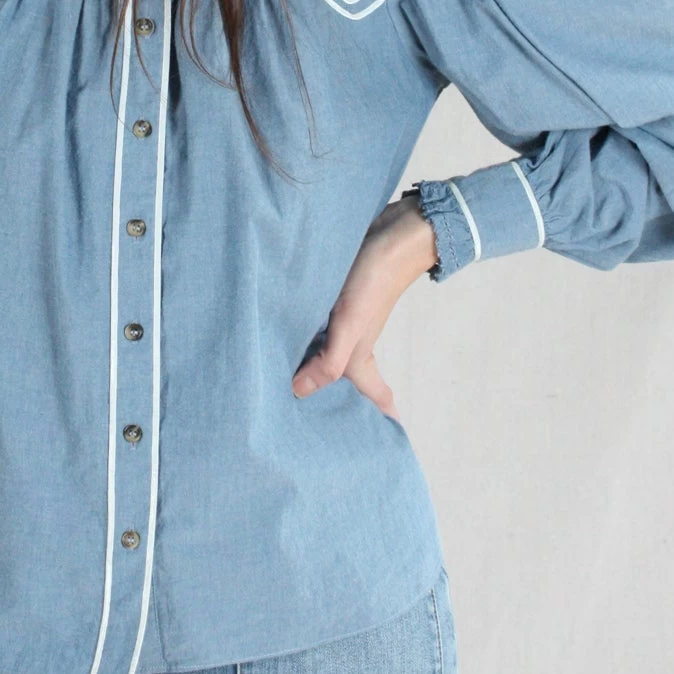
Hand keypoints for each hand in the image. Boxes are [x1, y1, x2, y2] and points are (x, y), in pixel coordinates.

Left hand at [291, 195, 437, 419]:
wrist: (394, 230)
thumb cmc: (375, 279)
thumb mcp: (351, 323)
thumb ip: (330, 359)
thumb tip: (298, 391)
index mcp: (360, 355)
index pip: (372, 396)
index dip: (375, 418)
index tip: (375, 443)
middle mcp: (352, 340)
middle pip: (342, 376)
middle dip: (329, 397)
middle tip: (305, 419)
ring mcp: (343, 317)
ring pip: (325, 349)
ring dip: (308, 362)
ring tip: (282, 379)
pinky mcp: (333, 296)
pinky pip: (315, 322)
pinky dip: (301, 331)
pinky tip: (279, 329)